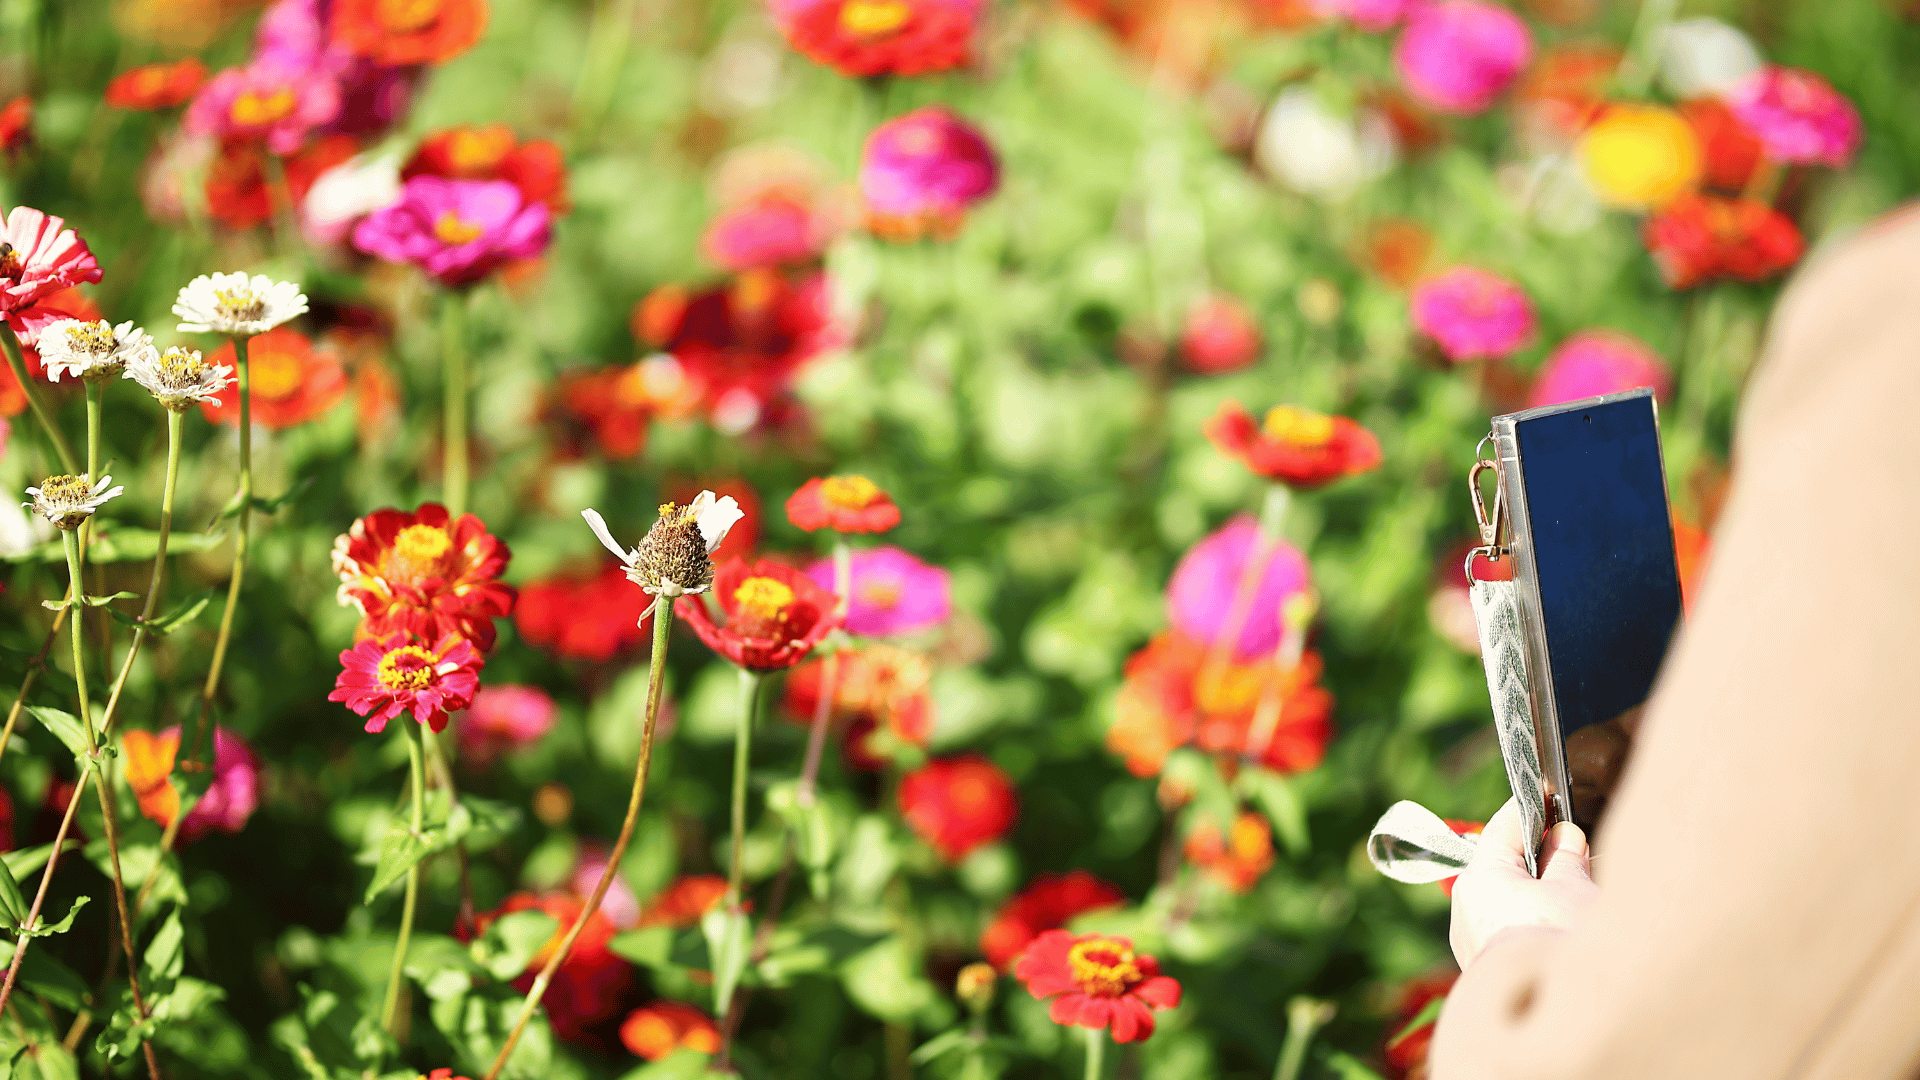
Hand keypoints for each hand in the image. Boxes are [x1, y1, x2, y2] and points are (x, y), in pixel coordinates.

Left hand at [1448, 797, 1598, 967]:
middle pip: (1508, 865)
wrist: (1548, 1017)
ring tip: (1578, 895)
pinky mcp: (1487, 968)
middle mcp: (1466, 906)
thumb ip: (1567, 857)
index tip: (1552, 794)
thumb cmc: (1557, 944)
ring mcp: (1473, 940)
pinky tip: (1562, 929)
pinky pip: (1510, 930)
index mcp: (1480, 877)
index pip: (1506, 826)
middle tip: (1580, 852)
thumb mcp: (1572, 889)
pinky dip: (1534, 922)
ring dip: (1541, 894)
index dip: (1535, 810)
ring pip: (1510, 900)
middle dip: (1544, 858)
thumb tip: (1565, 836)